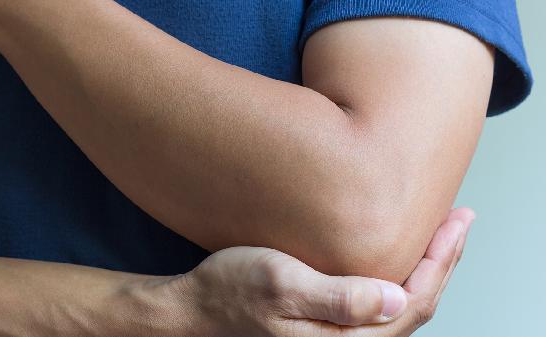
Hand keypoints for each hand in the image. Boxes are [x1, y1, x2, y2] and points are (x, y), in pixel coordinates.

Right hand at [176, 208, 473, 336]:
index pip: (413, 303)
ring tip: (439, 235)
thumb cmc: (230, 293)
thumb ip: (339, 298)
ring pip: (400, 306)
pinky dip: (400, 276)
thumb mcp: (280, 284)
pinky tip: (399, 255)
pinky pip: (380, 304)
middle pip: (415, 307)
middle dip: (442, 262)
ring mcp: (338, 336)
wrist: (196, 310)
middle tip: (459, 220)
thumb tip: (396, 299)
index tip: (456, 222)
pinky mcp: (328, 324)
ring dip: (425, 268)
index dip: (441, 261)